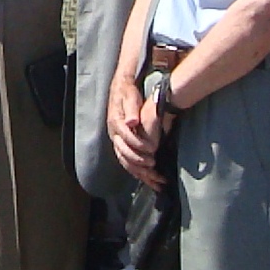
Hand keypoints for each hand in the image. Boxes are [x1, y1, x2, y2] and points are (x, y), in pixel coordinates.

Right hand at [107, 74, 160, 188]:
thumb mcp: (130, 96)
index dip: (139, 147)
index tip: (153, 153)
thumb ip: (132, 109)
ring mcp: (116, 140)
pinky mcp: (120, 143)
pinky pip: (126, 161)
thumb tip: (131, 122)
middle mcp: (114, 134)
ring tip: (155, 181)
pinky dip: (137, 172)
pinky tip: (148, 178)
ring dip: (140, 172)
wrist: (120, 89)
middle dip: (140, 163)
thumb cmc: (127, 92)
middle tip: (155, 168)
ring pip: (125, 161)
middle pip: (124, 154)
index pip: (126, 139)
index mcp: (116, 123)